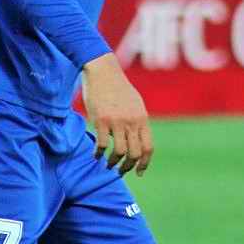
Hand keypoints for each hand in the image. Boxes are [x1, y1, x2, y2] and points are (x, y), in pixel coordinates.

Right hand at [81, 53, 152, 176]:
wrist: (102, 70)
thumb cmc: (117, 86)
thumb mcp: (135, 103)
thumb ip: (138, 120)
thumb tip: (138, 138)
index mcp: (142, 118)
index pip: (148, 148)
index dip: (144, 163)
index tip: (139, 172)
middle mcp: (131, 121)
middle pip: (135, 153)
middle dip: (128, 167)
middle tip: (120, 171)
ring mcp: (116, 121)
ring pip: (119, 152)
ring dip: (113, 163)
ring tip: (108, 165)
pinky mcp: (101, 120)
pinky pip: (102, 144)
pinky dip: (99, 153)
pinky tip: (96, 155)